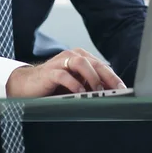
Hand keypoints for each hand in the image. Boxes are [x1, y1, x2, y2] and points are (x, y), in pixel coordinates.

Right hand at [6, 48, 126, 97]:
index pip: (102, 66)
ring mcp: (60, 62)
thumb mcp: (75, 85)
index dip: (113, 78)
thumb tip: (110, 96)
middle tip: (117, 90)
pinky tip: (80, 93)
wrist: (27, 85)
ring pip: (81, 63)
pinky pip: (64, 74)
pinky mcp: (50, 71)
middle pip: (95, 63)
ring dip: (92, 77)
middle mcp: (72, 56)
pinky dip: (74, 84)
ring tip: (99, 90)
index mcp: (81, 58)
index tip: (124, 90)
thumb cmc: (54, 86)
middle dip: (108, 77)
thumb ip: (89, 86)